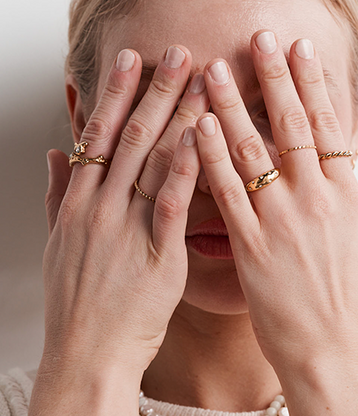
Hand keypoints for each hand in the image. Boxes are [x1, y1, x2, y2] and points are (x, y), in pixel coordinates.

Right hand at [42, 46, 208, 373]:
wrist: (86, 353)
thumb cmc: (77, 301)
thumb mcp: (59, 243)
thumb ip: (57, 194)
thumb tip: (55, 154)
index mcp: (79, 204)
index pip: (98, 135)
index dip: (115, 94)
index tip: (131, 60)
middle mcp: (100, 208)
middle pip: (130, 137)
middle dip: (154, 91)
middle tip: (176, 53)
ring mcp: (127, 230)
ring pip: (154, 161)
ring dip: (179, 117)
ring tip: (201, 81)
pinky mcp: (157, 256)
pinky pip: (171, 203)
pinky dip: (186, 168)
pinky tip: (203, 137)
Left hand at [194, 31, 357, 365]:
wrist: (329, 348)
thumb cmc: (356, 299)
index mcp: (346, 196)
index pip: (330, 125)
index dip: (313, 84)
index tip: (298, 51)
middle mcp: (313, 200)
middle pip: (291, 126)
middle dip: (272, 79)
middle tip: (256, 39)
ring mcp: (278, 221)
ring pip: (252, 152)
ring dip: (231, 107)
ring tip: (211, 71)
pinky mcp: (248, 245)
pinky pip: (226, 192)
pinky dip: (210, 157)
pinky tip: (196, 127)